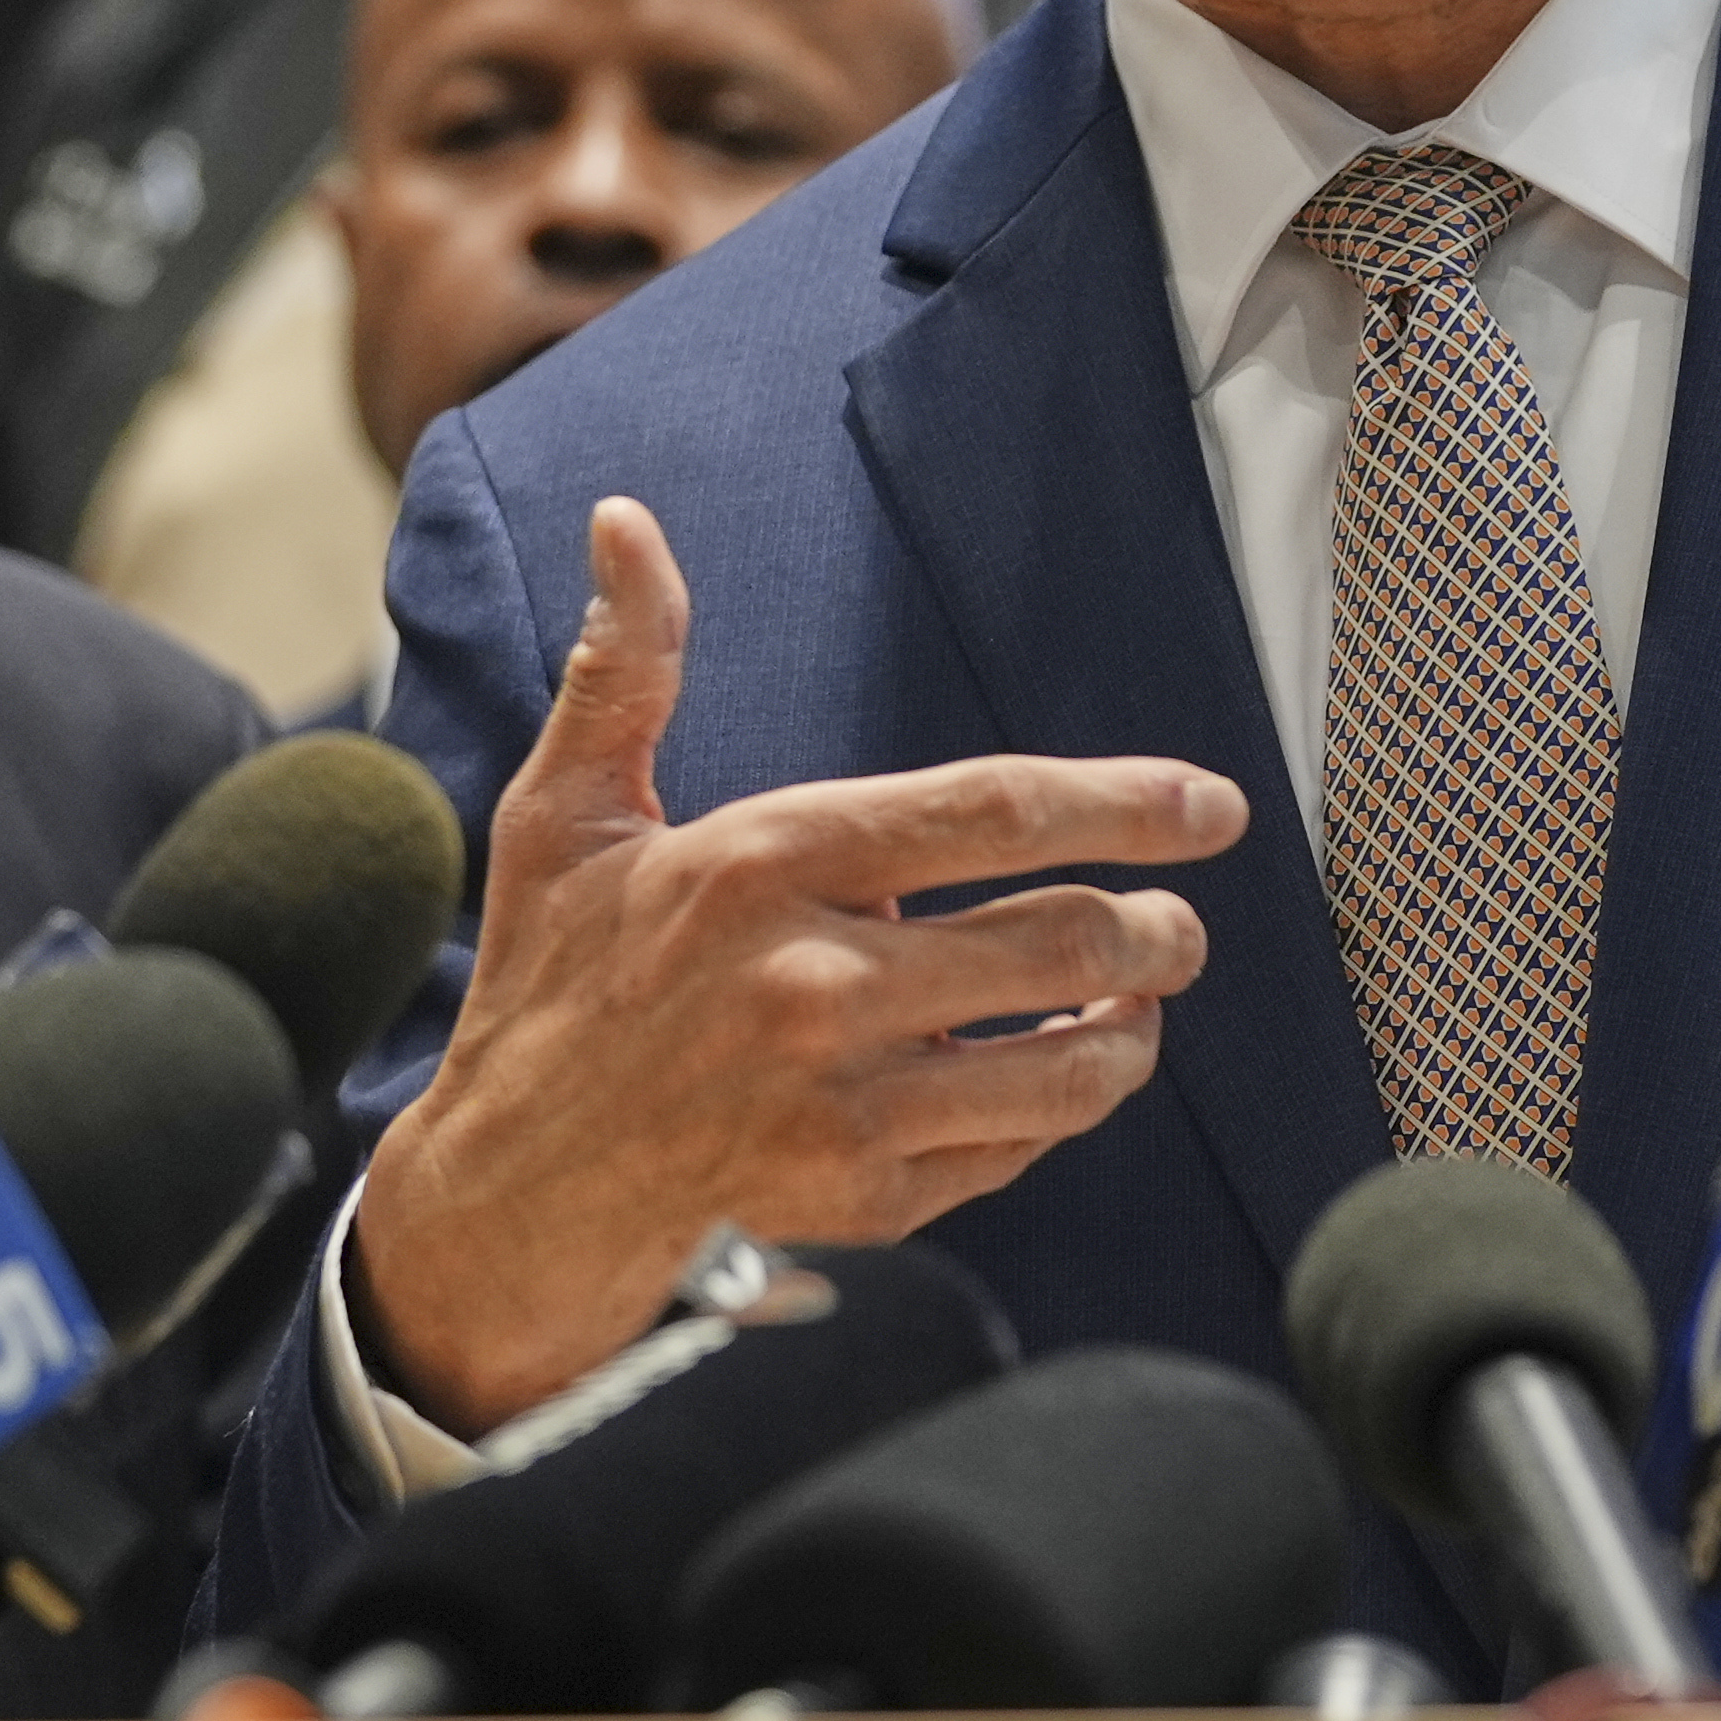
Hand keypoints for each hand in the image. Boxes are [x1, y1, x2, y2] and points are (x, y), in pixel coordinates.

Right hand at [349, 495, 1248, 1426]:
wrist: (505, 1196)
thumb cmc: (551, 986)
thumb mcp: (565, 816)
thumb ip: (627, 668)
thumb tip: (624, 521)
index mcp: (761, 864)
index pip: (991, 813)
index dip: (1126, 802)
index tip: (1215, 807)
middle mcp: (812, 981)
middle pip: (1061, 938)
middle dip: (1157, 929)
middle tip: (1182, 923)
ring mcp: (842, 1102)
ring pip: (1067, 1061)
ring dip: (1134, 1028)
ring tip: (1142, 1001)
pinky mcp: (862, 1199)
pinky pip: (1016, 1147)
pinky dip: (1058, 1111)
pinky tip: (1059, 1079)